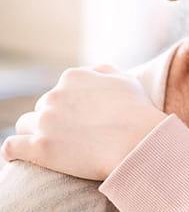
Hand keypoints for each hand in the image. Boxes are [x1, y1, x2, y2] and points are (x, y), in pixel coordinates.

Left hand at [0, 65, 166, 179]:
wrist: (138, 141)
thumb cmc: (136, 110)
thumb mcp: (125, 79)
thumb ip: (102, 71)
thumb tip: (89, 73)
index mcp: (73, 77)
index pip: (60, 90)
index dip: (69, 105)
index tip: (80, 119)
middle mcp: (54, 95)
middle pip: (42, 107)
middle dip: (54, 119)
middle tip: (73, 135)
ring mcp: (45, 121)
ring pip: (25, 125)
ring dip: (35, 133)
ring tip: (52, 145)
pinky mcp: (39, 147)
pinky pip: (11, 147)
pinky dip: (13, 151)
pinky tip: (18, 155)